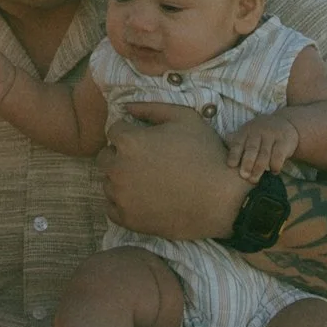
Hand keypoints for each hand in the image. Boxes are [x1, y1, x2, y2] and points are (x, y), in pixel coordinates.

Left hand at [97, 99, 242, 244]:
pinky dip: (123, 203)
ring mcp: (120, 196)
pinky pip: (112, 207)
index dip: (131, 133)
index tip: (146, 141)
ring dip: (121, 179)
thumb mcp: (185, 118)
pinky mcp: (127, 219)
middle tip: (146, 161)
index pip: (114, 131)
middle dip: (120, 155)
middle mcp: (117, 168)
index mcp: (129, 142)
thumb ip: (152, 109)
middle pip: (105, 157)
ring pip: (108, 182)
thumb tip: (127, 107)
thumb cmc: (205, 154)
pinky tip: (143, 199)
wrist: (221, 199)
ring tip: (148, 181)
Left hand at [227, 113, 300, 182]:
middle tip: (244, 176)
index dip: (234, 153)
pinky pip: (279, 155)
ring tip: (254, 179)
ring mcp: (272, 135)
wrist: (286, 123)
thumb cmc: (261, 134)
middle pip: (252, 148)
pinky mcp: (284, 141)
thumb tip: (224, 145)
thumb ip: (237, 141)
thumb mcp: (248, 133)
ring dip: (259, 168)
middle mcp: (258, 131)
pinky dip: (275, 165)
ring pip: (265, 154)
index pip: (238, 142)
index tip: (231, 165)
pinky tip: (273, 172)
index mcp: (246, 130)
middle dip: (247, 163)